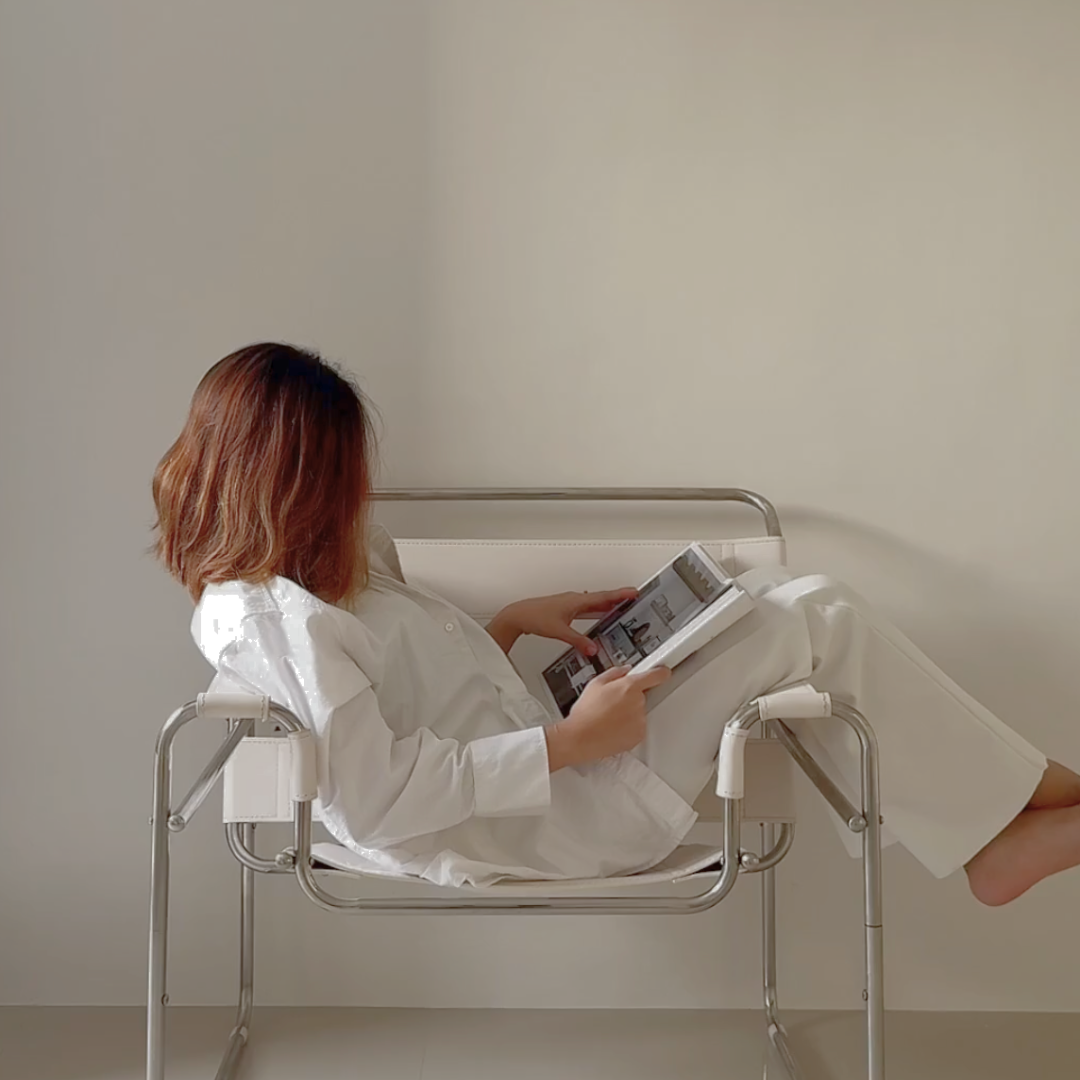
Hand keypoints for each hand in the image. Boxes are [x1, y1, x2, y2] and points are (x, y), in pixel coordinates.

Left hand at [487, 588, 637, 654]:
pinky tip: (597, 614)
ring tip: (620, 606)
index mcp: (576, 601)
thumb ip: (578, 641)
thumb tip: (593, 648)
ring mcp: (570, 603)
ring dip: (607, 604)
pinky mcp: (565, 609)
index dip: (620, 594)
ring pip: (593, 602)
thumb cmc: (535, 617)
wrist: (518, 615)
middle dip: (618, 598)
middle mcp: (575, 599)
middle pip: (601, 598)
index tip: (634, 592)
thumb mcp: (559, 632)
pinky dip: (596, 609)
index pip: (604, 596)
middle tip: (633, 597)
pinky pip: (586, 607)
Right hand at [545, 665, 671, 770]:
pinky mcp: (638, 735)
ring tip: (608, 718)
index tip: (663, 672)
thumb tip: (625, 670)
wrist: (580, 738)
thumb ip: (614, 673)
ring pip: (638, 712)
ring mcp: (640, 720)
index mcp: (629, 686)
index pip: (656, 675)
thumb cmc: (585, 713)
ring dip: (628, 713)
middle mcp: (638, 703)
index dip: (661, 672)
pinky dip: (628, 728)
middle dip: (629, 698)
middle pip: (641, 696)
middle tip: (611, 703)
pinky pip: (637, 727)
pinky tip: (612, 727)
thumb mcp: (595, 683)